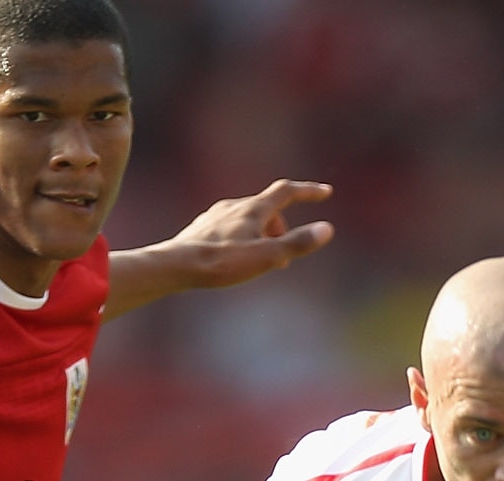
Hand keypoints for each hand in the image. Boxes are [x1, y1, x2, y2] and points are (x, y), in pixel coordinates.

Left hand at [156, 180, 334, 290]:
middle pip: (267, 208)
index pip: (287, 191)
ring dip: (262, 234)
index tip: (325, 192)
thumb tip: (327, 230)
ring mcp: (216, 215)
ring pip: (247, 218)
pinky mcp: (202, 228)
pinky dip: (242, 238)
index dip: (308, 191)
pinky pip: (230, 227)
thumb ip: (297, 243)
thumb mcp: (266, 256)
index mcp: (254, 209)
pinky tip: (235, 258)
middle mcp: (234, 206)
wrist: (176, 266)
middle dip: (281, 226)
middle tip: (284, 254)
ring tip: (260, 260)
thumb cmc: (222, 263)